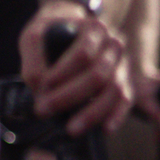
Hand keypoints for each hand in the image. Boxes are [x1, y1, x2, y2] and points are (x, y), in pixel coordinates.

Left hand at [20, 0, 131, 133]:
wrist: (69, 31)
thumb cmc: (51, 35)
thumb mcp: (35, 36)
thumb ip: (34, 59)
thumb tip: (38, 87)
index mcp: (94, 29)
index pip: (83, 53)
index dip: (63, 72)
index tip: (44, 86)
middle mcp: (113, 46)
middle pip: (99, 75)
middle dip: (70, 96)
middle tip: (45, 110)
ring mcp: (122, 65)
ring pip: (115, 91)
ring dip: (93, 113)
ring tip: (71, 129)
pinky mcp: (125, 83)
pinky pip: (126, 101)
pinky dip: (116, 116)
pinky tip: (104, 130)